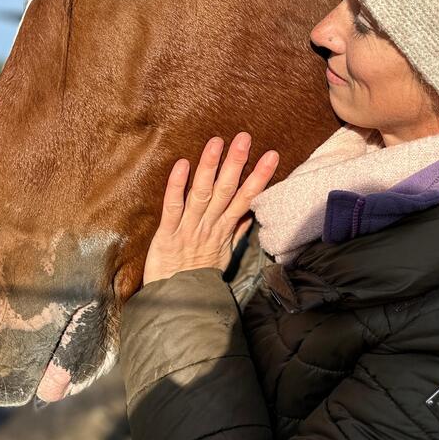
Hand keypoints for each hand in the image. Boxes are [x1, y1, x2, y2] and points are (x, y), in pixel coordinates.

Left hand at [143, 132, 278, 286]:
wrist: (176, 301)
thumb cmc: (198, 276)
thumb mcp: (223, 254)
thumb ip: (236, 231)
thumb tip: (249, 213)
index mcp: (223, 229)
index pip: (245, 199)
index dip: (259, 177)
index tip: (272, 155)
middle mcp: (209, 226)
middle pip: (226, 191)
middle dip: (236, 163)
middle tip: (244, 138)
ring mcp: (189, 230)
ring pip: (202, 194)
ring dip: (210, 167)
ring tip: (217, 143)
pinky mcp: (167, 235)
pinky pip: (173, 208)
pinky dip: (177, 186)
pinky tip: (182, 165)